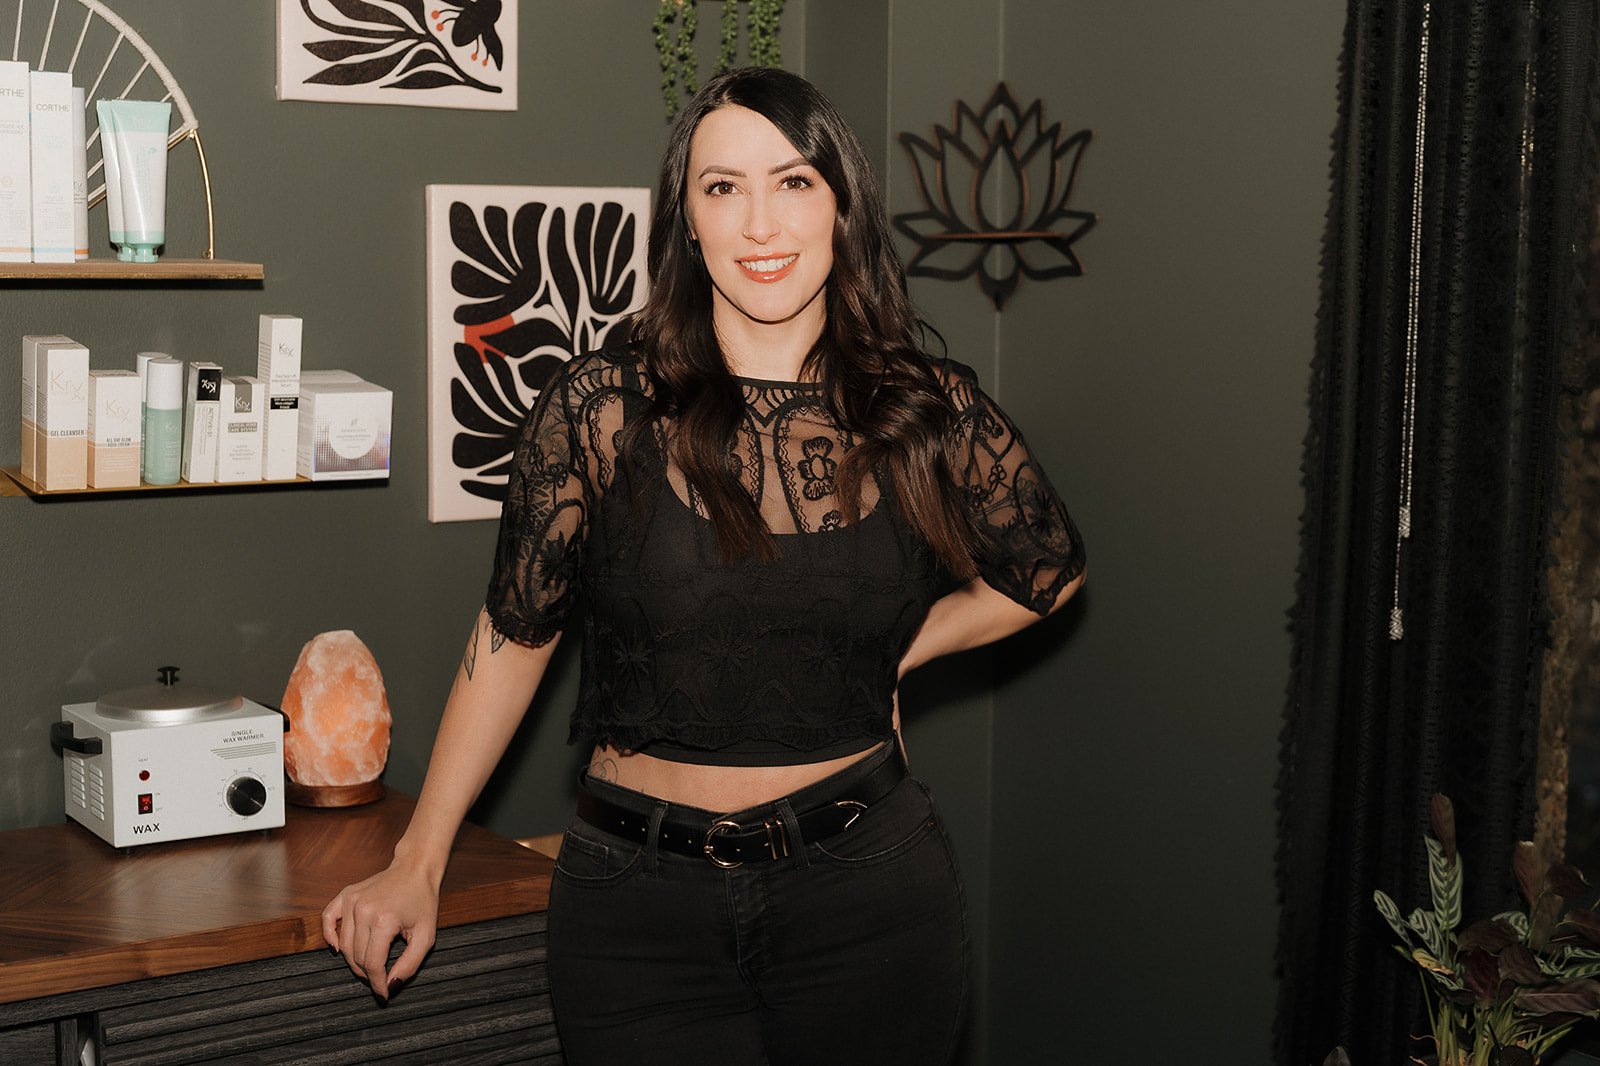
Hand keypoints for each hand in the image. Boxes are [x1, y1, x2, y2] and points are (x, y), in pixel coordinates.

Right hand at [321, 862, 439, 999]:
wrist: (415, 869)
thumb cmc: (422, 902)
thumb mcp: (426, 936)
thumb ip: (409, 965)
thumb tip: (390, 986)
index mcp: (384, 921)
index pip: (372, 964)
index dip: (377, 983)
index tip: (383, 993)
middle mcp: (364, 911)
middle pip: (356, 957)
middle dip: (368, 973)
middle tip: (380, 977)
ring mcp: (352, 901)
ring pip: (344, 945)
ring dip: (354, 960)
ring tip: (369, 964)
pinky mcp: (346, 895)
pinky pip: (328, 919)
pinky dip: (329, 936)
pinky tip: (338, 947)